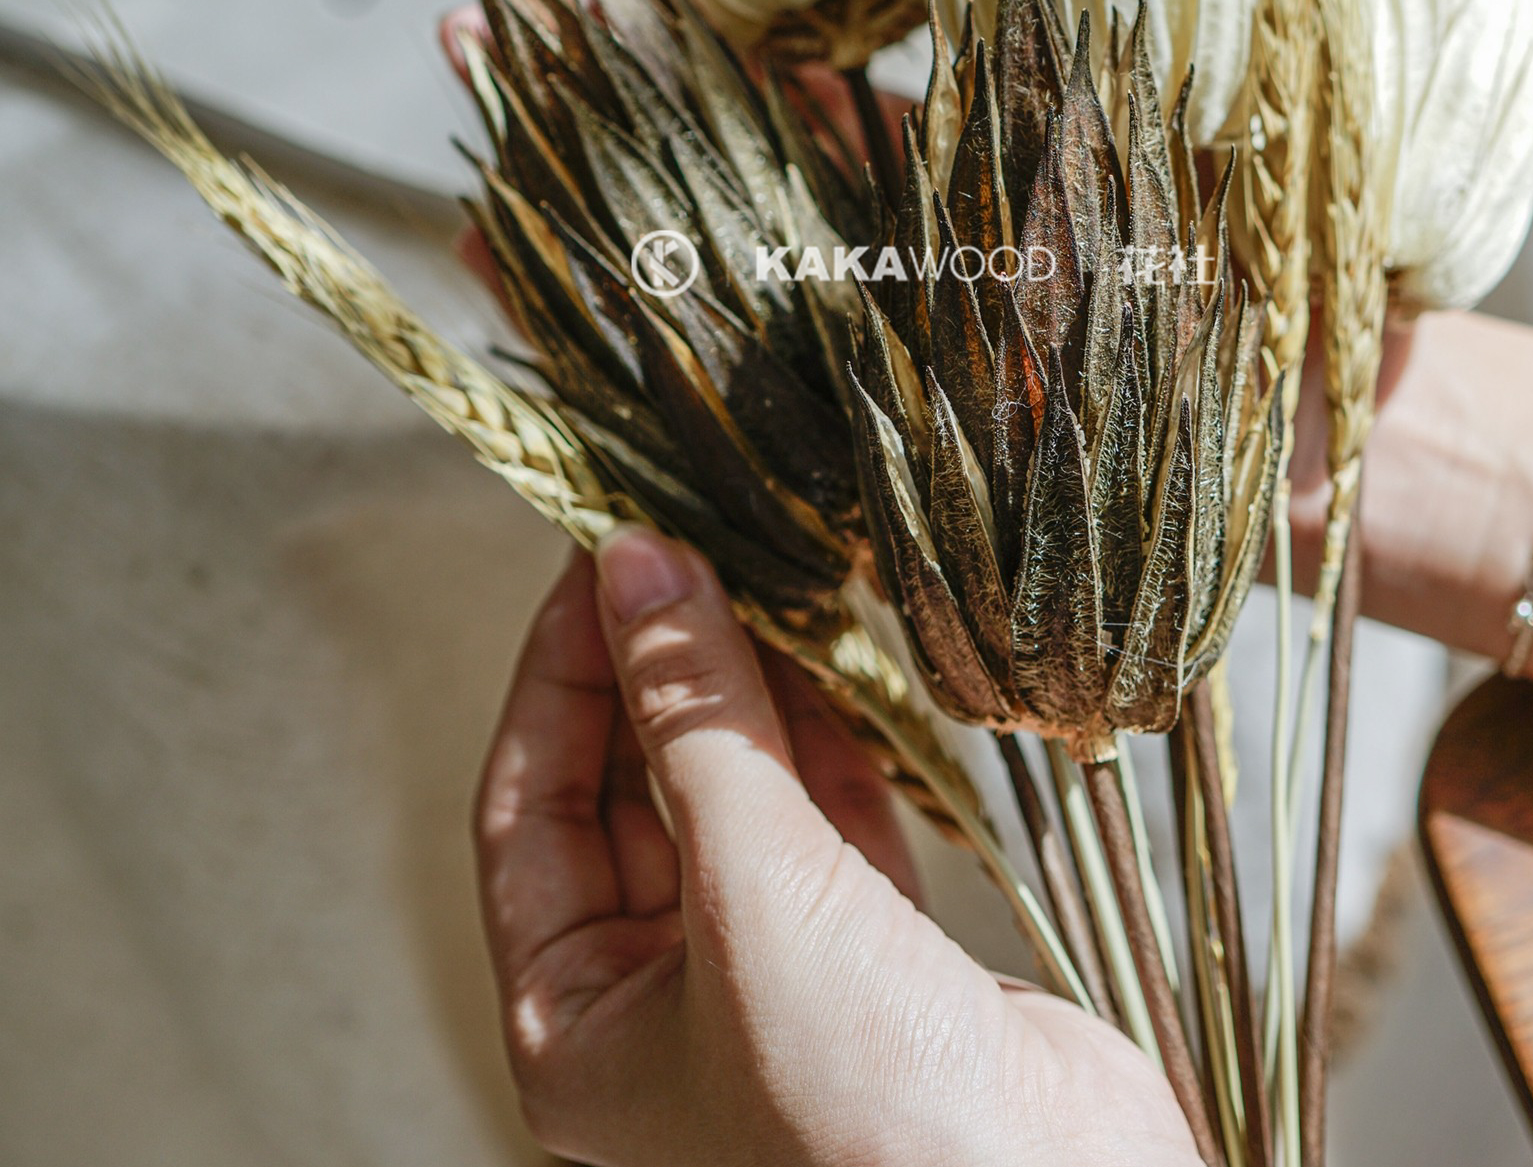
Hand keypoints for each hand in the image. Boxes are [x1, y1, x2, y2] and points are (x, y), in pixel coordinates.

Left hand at [477, 528, 1200, 1166]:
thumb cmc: (863, 1110)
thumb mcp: (750, 889)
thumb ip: (696, 719)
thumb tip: (640, 567)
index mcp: (577, 1023)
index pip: (530, 808)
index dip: (561, 672)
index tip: (605, 556)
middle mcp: (664, 1001)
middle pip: (635, 790)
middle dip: (659, 671)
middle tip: (690, 546)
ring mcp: (773, 974)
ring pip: (739, 795)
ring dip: (752, 691)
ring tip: (762, 576)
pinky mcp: (878, 953)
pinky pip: (831, 818)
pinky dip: (833, 739)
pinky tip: (834, 663)